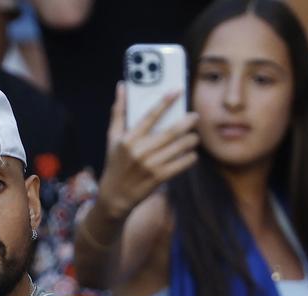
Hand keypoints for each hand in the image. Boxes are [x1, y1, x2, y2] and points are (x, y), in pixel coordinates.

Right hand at [96, 83, 198, 220]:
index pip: (150, 116)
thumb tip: (122, 86)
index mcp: (128, 139)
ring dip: (191, 140)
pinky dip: (190, 158)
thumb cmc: (115, 164)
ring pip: (179, 147)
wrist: (114, 197)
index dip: (165, 102)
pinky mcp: (159, 178)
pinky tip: (191, 154)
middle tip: (195, 116)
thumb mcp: (112, 138)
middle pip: (171, 132)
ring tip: (193, 137)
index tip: (178, 90)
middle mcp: (139, 152)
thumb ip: (118, 112)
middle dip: (187, 122)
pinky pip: (182, 164)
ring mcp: (150, 166)